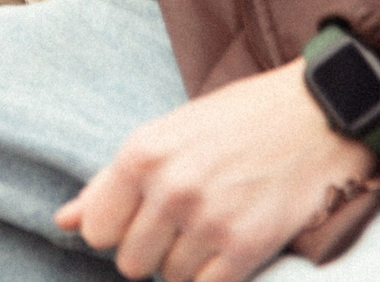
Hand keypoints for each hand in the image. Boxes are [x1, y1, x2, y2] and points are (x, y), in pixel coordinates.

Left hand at [54, 59, 374, 281]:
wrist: (315, 114)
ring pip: (169, 278)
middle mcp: (170, 188)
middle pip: (130, 262)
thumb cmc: (237, 120)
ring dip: (187, 263)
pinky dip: (214, 276)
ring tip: (213, 227)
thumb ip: (111, 182)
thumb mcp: (166, 134)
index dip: (117, 230)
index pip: (96, 230)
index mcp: (141, 154)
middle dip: (152, 251)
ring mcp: (209, 219)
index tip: (142, 217)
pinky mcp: (247, 245)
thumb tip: (64, 221)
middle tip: (182, 224)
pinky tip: (230, 249)